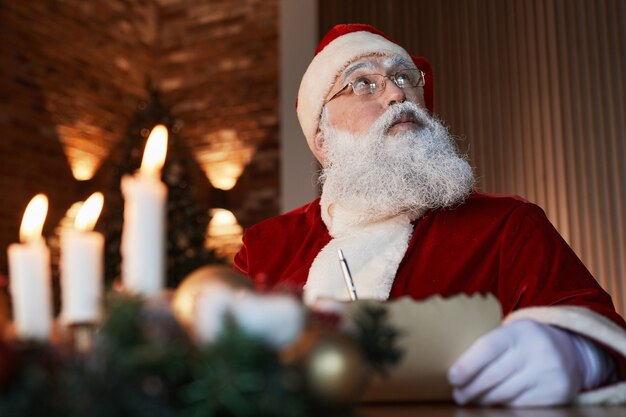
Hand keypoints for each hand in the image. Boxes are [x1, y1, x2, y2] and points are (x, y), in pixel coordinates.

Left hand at [448, 319, 584, 405]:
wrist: (572, 352)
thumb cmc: (527, 342)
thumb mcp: (512, 333)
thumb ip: (489, 345)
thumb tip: (456, 368)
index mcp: (520, 330)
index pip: (488, 348)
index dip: (467, 365)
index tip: (452, 378)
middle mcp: (536, 350)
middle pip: (493, 375)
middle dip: (470, 388)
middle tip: (457, 394)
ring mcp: (548, 372)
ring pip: (504, 393)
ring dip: (483, 399)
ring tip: (469, 398)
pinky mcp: (556, 392)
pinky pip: (519, 403)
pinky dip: (502, 404)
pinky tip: (492, 402)